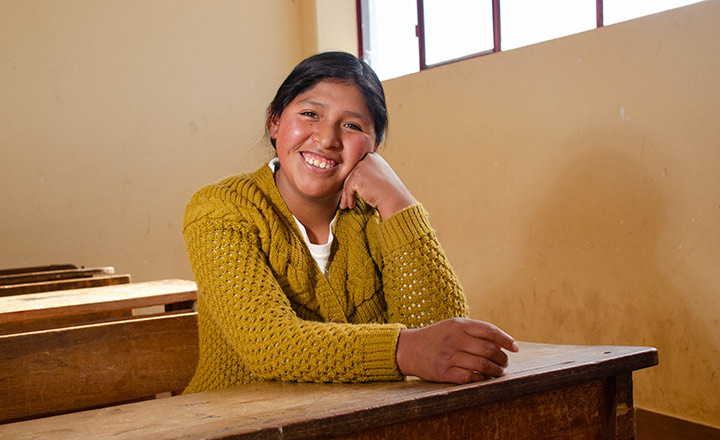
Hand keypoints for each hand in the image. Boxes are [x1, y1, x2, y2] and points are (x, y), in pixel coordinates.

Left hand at [339, 153, 414, 219]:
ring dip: (346, 195)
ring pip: (347, 181)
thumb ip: (369, 174)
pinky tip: (351, 205)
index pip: (358, 167)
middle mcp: (367, 158)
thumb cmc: (390, 192)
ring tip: (346, 205)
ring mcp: (361, 166)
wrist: (395, 199)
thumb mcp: (380, 177)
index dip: (354, 180)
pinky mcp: (357, 176)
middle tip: (345, 200)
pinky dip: (348, 198)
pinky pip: (347, 188)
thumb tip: (355, 181)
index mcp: (374, 157)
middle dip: (347, 188)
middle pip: (351, 173)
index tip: (351, 191)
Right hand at [395, 317, 519, 383]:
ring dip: (496, 371)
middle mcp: (455, 339)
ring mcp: (449, 356)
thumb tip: (501, 344)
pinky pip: (470, 377)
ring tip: (499, 372)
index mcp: (459, 325)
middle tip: (505, 363)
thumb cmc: (435, 337)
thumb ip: (474, 332)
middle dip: (502, 359)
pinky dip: (481, 379)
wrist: (407, 349)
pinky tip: (484, 379)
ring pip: (483, 365)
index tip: (515, 348)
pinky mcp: (443, 372)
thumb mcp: (452, 326)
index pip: (490, 330)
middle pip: (489, 350)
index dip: (506, 340)